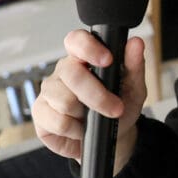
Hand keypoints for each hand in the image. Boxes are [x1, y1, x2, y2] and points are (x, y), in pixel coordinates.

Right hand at [30, 29, 146, 170]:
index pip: (76, 40)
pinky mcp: (40, 114)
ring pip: (64, 100)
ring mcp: (49, 92)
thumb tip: (136, 43)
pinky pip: (58, 121)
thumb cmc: (120, 108)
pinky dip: (76, 130)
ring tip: (93, 119)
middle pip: (72, 74)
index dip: (88, 47)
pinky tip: (80, 129)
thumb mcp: (134, 88)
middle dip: (98, 95)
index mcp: (83, 58)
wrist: (112, 137)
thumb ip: (134, 65)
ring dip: (86, 115)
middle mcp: (63, 71)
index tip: (107, 60)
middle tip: (116, 108)